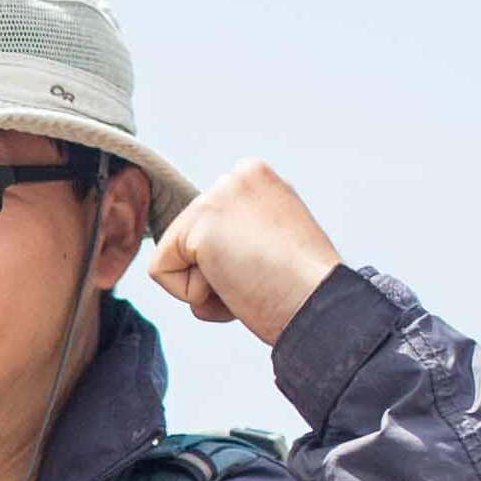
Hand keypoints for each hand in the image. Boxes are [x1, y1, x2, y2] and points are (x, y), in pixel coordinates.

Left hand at [148, 161, 343, 346]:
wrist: (320, 305)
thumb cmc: (301, 288)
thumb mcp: (269, 242)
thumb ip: (237, 231)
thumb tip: (204, 244)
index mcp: (256, 178)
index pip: (204, 227)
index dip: (227, 261)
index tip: (268, 265)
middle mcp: (236, 176)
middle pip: (184, 241)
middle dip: (214, 273)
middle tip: (261, 277)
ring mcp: (218, 196)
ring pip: (172, 257)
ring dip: (206, 287)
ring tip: (251, 280)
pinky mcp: (202, 223)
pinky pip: (160, 273)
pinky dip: (191, 295)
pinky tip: (233, 284)